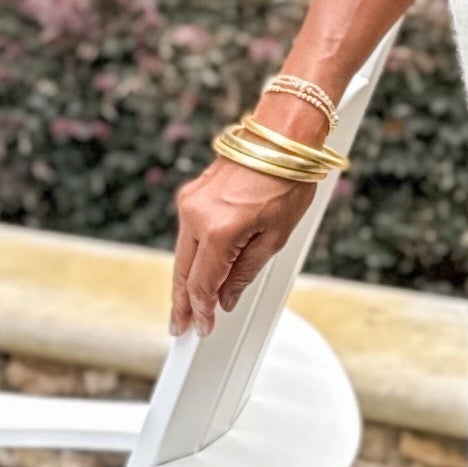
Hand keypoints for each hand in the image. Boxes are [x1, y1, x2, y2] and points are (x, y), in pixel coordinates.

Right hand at [171, 158, 314, 336]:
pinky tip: (194, 273)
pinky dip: (190, 257)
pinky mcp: (191, 195)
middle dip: (182, 302)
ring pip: (181, 254)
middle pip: (183, 271)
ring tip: (185, 307)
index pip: (203, 283)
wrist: (279, 138)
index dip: (202, 311)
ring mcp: (189, 203)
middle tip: (181, 327)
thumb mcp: (275, 237)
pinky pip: (187, 235)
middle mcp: (196, 216)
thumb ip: (245, 272)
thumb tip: (227, 298)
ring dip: (184, 281)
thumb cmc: (286, 181)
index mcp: (219, 230)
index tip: (203, 328)